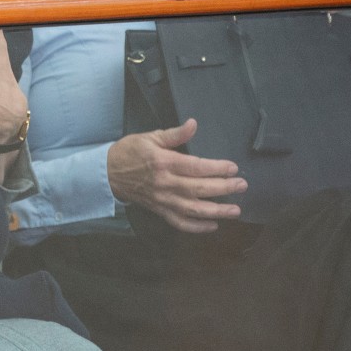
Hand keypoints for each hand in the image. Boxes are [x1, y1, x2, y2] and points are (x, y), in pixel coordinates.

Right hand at [107, 118, 247, 233]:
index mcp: (164, 162)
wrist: (109, 173)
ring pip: (193, 209)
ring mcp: (163, 200)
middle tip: (242, 185)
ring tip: (236, 210)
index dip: (216, 168)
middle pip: (199, 188)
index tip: (233, 167)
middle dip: (223, 188)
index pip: (195, 167)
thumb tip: (193, 123)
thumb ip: (175, 134)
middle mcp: (165, 183)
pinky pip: (180, 223)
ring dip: (216, 211)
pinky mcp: (160, 211)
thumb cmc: (131, 151)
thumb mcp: (151, 137)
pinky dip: (197, 227)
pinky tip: (213, 225)